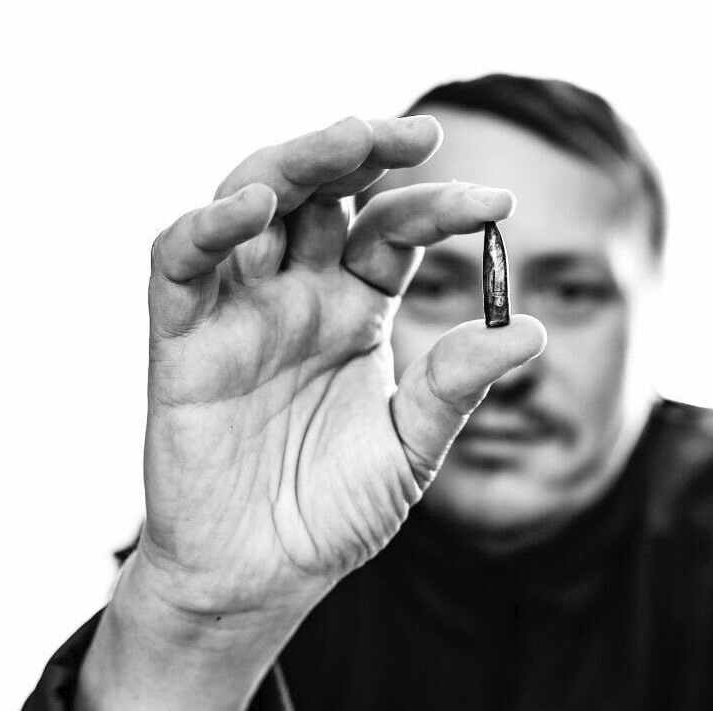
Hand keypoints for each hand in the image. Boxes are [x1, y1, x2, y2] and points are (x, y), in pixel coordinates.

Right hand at [139, 115, 545, 617]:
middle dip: (361, 149)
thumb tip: (533, 331)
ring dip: (295, 162)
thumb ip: (457, 386)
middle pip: (321, 192)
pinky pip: (179, 264)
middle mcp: (298, 295)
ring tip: (348, 142)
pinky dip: (207, 226)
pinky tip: (253, 207)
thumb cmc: (333, 510)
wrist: (262, 576)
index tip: (499, 204)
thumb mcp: (411, 447)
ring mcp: (239, 311)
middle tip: (417, 132)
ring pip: (249, 201)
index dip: (441, 208)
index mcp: (356, 309)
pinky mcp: (180, 341)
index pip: (394, 230)